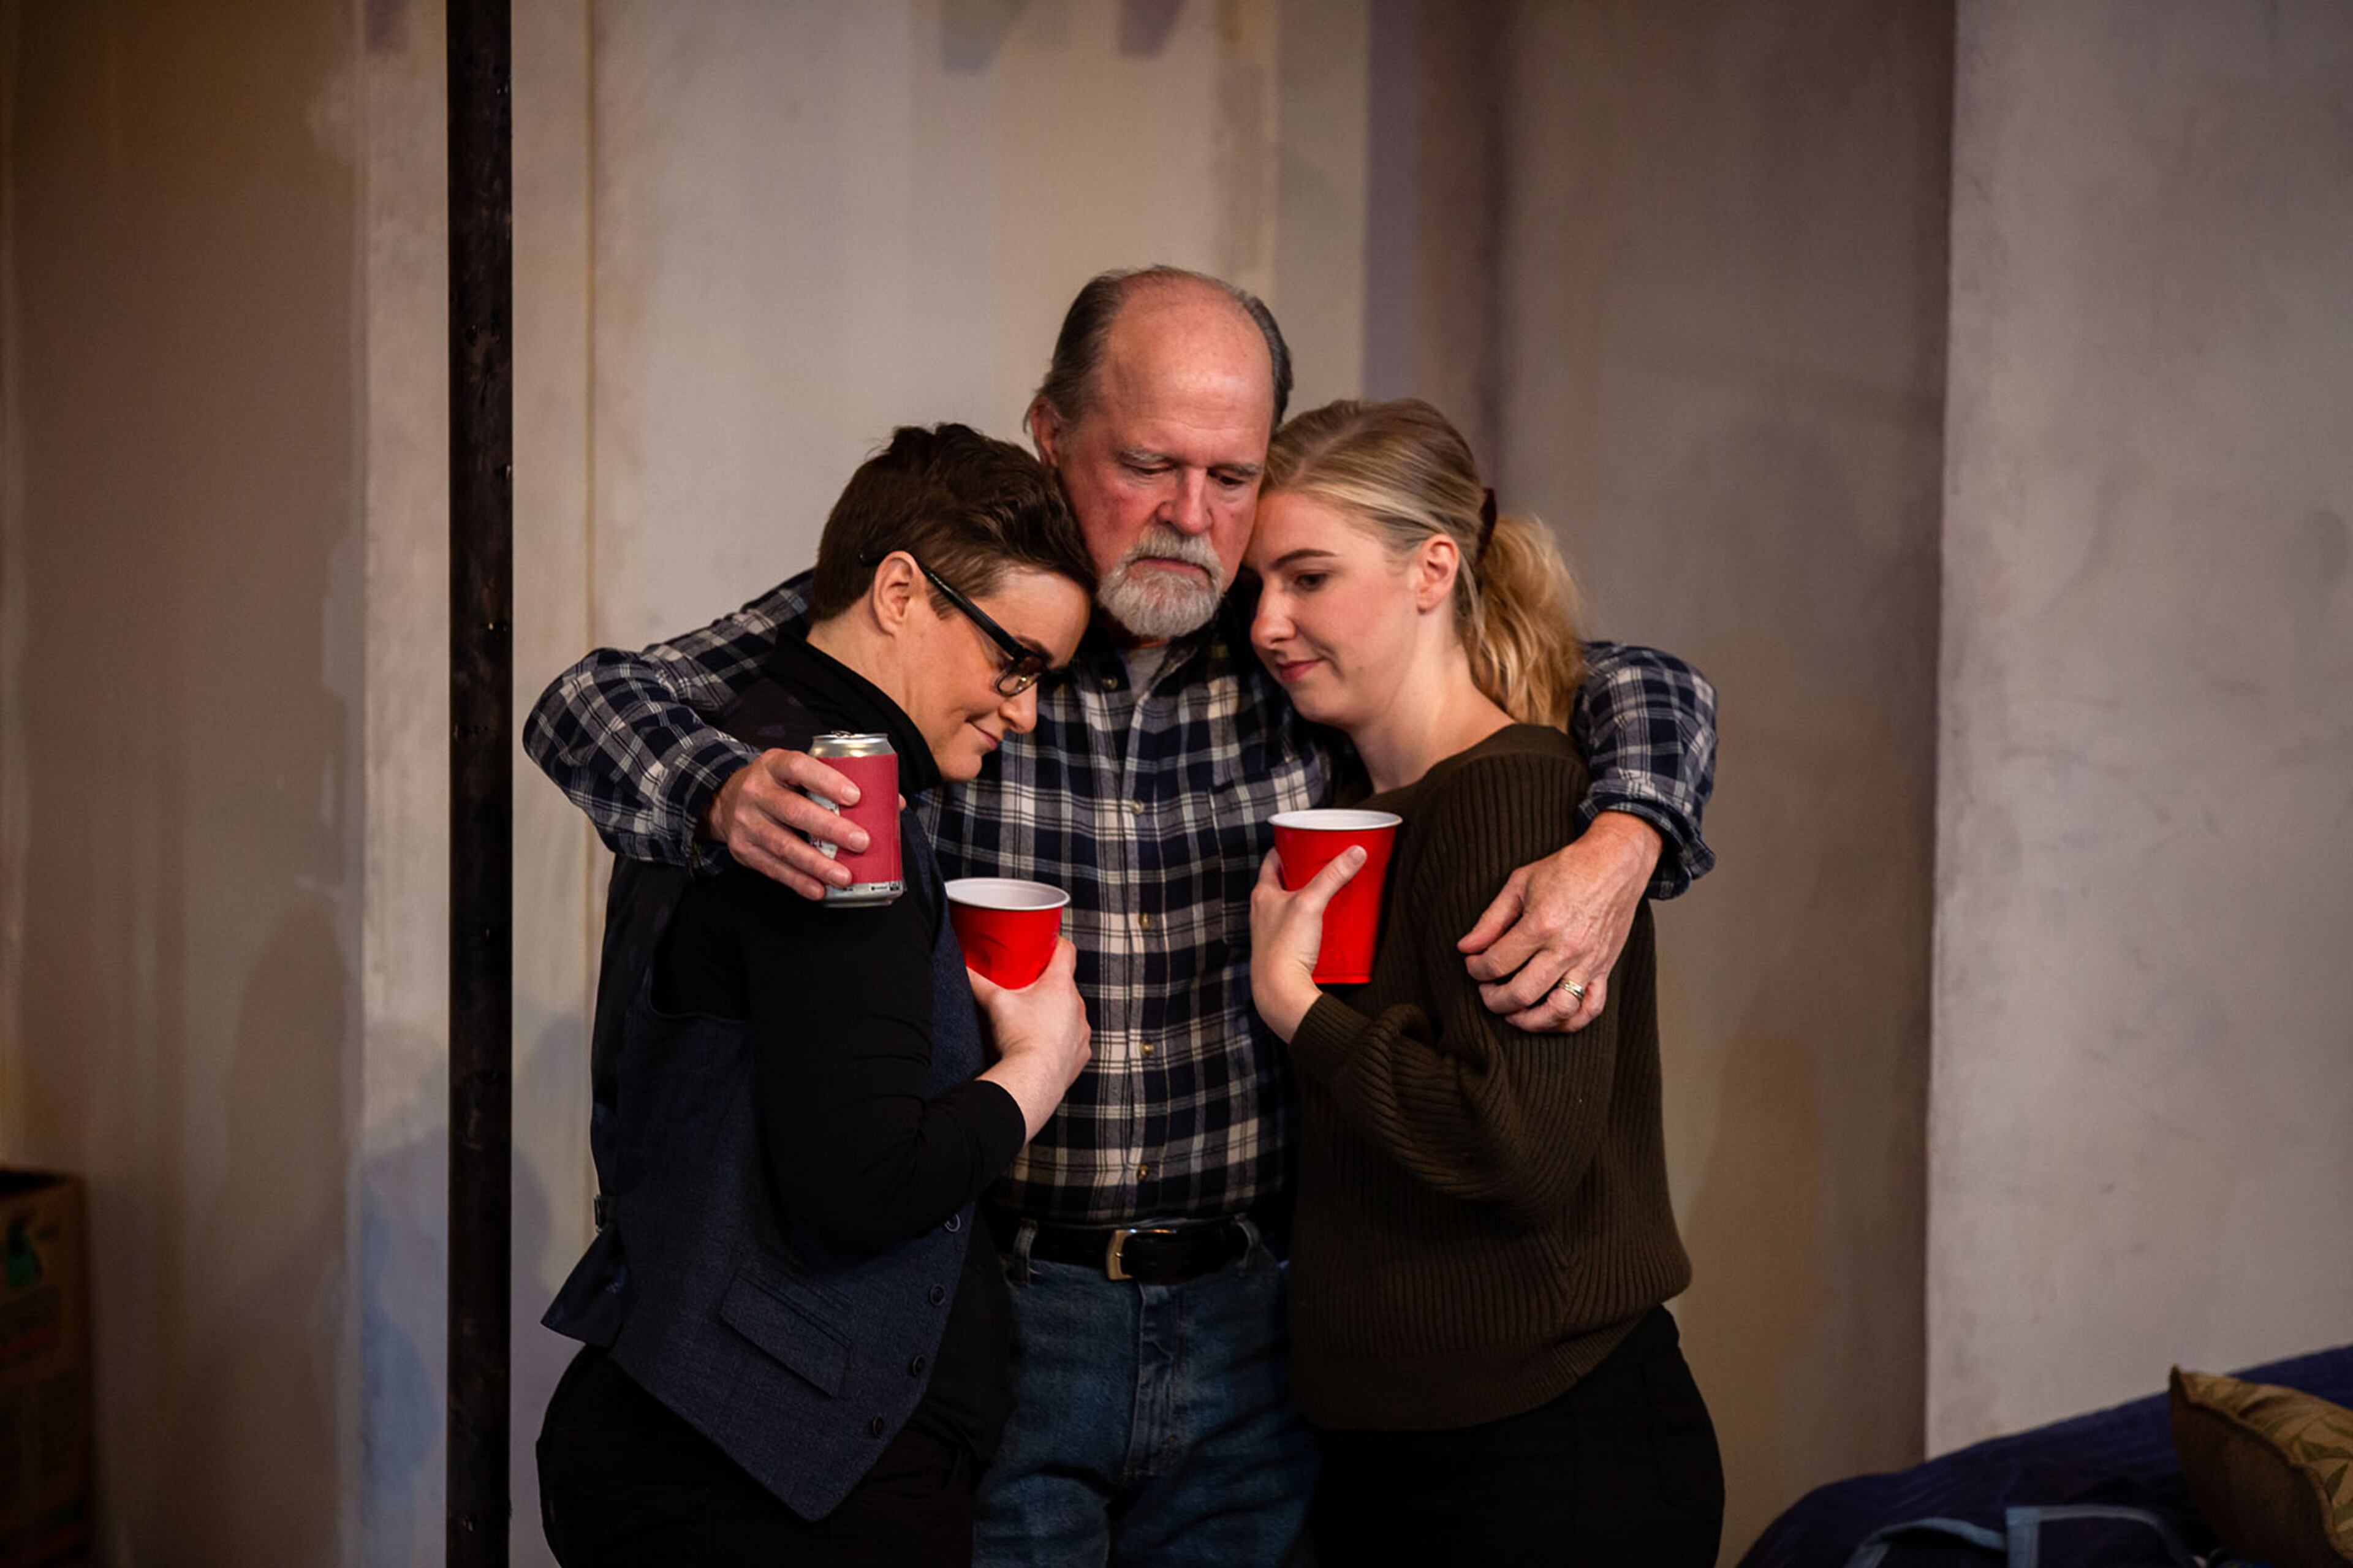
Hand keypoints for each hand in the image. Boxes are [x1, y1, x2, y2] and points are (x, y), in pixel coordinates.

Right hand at [700, 749, 872, 898]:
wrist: (725, 801)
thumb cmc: (779, 786)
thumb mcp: (798, 773)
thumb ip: (839, 783)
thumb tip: (895, 804)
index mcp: (774, 765)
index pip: (799, 767)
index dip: (827, 781)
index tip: (855, 796)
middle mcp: (756, 791)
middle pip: (793, 811)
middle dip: (830, 829)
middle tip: (862, 842)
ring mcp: (746, 822)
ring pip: (783, 845)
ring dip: (816, 864)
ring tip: (845, 876)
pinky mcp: (743, 850)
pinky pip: (773, 868)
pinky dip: (797, 881)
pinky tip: (818, 889)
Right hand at [970, 939, 1092, 1139]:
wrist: (1034, 1080)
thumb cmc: (1020, 1038)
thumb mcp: (995, 1002)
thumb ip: (977, 981)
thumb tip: (963, 967)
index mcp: (1060, 986)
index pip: (1067, 951)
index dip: (1056, 944)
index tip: (1045, 946)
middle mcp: (1077, 1005)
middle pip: (1066, 984)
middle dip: (1048, 983)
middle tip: (1026, 986)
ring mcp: (1082, 1030)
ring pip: (1070, 1012)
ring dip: (1056, 1012)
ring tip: (1033, 1019)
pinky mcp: (1081, 1053)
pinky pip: (1073, 1038)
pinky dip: (1060, 1038)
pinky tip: (1043, 1044)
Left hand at [1248, 844, 1363, 1041]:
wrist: (1280, 992)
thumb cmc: (1284, 948)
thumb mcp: (1311, 903)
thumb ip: (1333, 876)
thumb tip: (1356, 851)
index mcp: (1263, 893)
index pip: (1273, 860)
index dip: (1289, 847)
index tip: (1308, 839)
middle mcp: (1264, 911)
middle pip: (1286, 881)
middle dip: (1306, 872)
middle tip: (1329, 864)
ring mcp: (1274, 931)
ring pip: (1294, 905)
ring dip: (1312, 896)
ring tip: (1335, 890)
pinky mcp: (1286, 949)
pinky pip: (1301, 927)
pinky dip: (1315, 920)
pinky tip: (1332, 923)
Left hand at [1457, 812, 1661, 1031]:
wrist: (1616, 864)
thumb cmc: (1567, 869)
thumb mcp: (1520, 883)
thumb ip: (1490, 919)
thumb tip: (1466, 947)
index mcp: (1540, 925)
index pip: (1496, 963)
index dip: (1476, 968)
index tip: (1473, 964)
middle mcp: (1565, 949)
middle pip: (1521, 994)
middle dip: (1493, 999)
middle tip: (1486, 991)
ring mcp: (1588, 962)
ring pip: (1557, 1011)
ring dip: (1529, 1020)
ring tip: (1513, 1013)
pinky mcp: (1604, 969)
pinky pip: (1590, 1009)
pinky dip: (1569, 1022)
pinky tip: (1549, 1017)